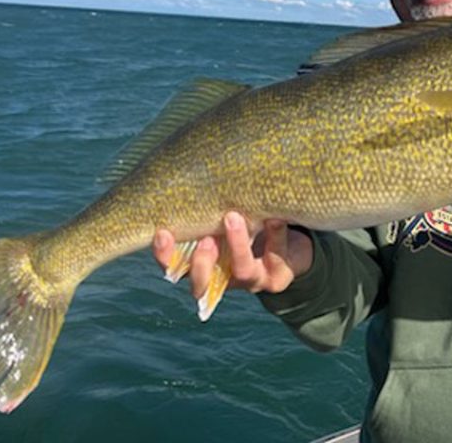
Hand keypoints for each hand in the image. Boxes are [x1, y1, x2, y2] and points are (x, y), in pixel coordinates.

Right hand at [152, 211, 313, 300]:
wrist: (289, 242)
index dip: (164, 255)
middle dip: (200, 262)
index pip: (173, 266)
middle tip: (205, 239)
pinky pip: (275, 257)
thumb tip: (184, 167)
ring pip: (242, 271)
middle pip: (200, 284)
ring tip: (233, 217)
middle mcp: (222, 276)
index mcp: (202, 262)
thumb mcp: (223, 211)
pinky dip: (275, 235)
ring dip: (237, 244)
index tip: (162, 233)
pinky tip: (274, 218)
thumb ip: (207, 203)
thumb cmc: (246, 219)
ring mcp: (251, 279)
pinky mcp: (278, 277)